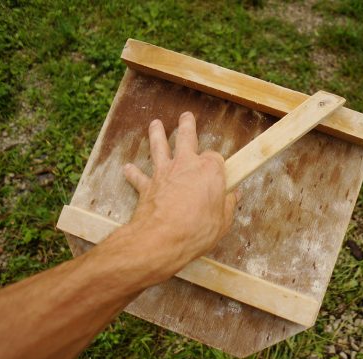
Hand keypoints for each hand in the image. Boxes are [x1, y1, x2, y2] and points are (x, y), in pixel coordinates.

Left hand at [117, 112, 237, 283]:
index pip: (215, 158)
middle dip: (187, 125)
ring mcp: (164, 173)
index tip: (220, 174)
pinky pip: (138, 176)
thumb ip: (228, 205)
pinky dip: (133, 172)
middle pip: (186, 138)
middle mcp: (186, 165)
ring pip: (159, 146)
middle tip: (186, 116)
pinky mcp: (147, 186)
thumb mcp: (223, 221)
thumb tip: (234, 197)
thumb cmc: (197, 230)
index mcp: (209, 171)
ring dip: (157, 134)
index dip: (217, 165)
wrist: (162, 239)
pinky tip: (128, 168)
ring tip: (156, 125)